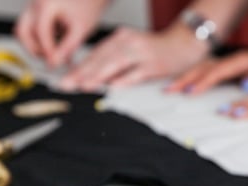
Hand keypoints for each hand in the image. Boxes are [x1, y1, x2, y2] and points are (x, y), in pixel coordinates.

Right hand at [14, 0, 107, 66]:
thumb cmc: (88, 7)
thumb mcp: (80, 29)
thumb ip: (67, 48)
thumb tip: (53, 64)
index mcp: (46, 3)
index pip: (40, 31)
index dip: (46, 50)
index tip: (55, 63)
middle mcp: (35, 2)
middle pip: (23, 31)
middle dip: (34, 49)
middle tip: (50, 60)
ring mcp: (32, 5)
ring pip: (23, 31)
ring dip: (35, 45)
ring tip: (54, 54)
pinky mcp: (35, 10)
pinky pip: (30, 28)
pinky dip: (39, 39)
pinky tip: (56, 46)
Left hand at [60, 25, 210, 91]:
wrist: (182, 43)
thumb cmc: (155, 50)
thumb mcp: (130, 50)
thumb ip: (112, 62)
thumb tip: (90, 77)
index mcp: (120, 38)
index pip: (95, 54)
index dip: (79, 67)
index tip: (65, 78)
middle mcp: (129, 42)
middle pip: (101, 59)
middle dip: (82, 72)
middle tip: (67, 84)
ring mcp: (141, 53)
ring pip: (116, 64)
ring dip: (99, 75)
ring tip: (84, 85)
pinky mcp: (154, 64)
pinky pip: (137, 73)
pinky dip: (125, 79)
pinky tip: (114, 86)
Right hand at [166, 47, 247, 94]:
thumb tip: (247, 85)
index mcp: (244, 60)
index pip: (219, 70)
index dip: (203, 81)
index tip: (190, 91)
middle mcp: (232, 61)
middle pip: (204, 67)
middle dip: (185, 78)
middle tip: (168, 89)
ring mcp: (228, 65)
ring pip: (202, 68)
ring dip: (186, 78)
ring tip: (170, 88)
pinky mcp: (227, 71)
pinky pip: (206, 73)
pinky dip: (193, 79)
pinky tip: (183, 87)